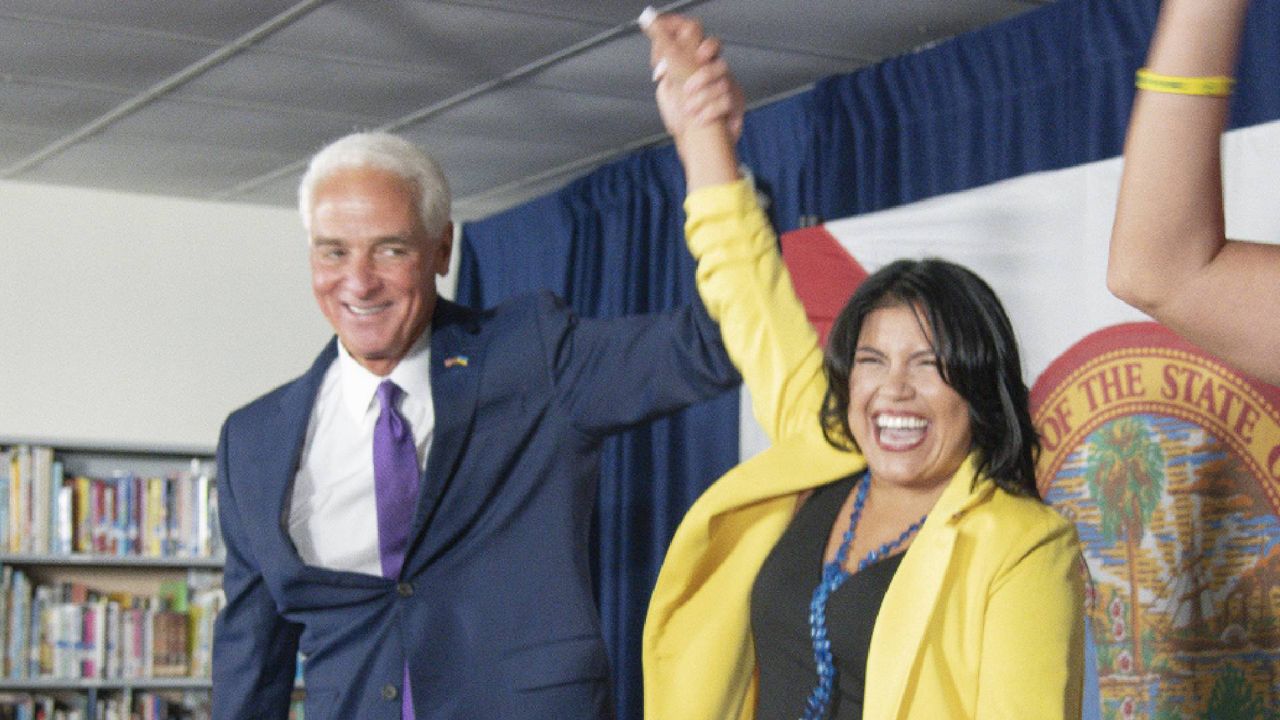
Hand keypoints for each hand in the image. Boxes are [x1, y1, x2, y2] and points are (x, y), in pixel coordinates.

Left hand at [643, 12, 744, 141]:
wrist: (694, 147)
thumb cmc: (682, 120)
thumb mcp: (668, 96)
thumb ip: (667, 78)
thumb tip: (663, 64)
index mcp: (702, 68)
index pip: (710, 47)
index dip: (706, 47)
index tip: (696, 55)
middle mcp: (718, 77)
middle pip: (720, 64)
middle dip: (704, 74)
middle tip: (688, 89)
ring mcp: (730, 91)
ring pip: (723, 84)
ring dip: (703, 98)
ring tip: (689, 109)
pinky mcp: (737, 107)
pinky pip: (728, 103)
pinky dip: (710, 111)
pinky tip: (699, 119)